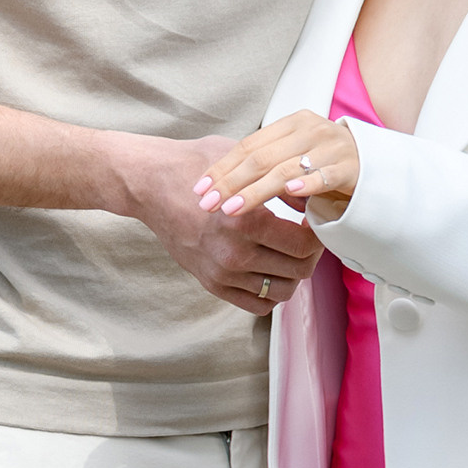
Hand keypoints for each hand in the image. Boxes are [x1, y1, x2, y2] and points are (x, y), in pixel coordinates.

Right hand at [110, 132, 321, 312]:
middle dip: (311, 254)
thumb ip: (281, 182)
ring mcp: (221, 273)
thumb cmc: (195, 165)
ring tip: (289, 253)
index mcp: (244, 220)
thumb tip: (315, 197)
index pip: (305, 243)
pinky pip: (257, 304)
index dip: (318, 233)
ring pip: (282, 292)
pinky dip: (270, 292)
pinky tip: (269, 269)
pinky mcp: (211, 284)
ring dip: (293, 274)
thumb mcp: (243, 162)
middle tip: (309, 238)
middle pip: (299, 269)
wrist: (149, 184)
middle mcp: (233, 253)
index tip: (315, 222)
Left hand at [195, 111, 360, 228]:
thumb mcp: (292, 159)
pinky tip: (288, 195)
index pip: (248, 146)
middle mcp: (310, 130)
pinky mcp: (350, 168)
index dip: (221, 168)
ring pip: (285, 169)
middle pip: (260, 157)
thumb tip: (219, 182)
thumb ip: (264, 163)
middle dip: (229, 183)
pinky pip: (324, 176)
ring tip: (232, 209)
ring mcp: (331, 148)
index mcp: (291, 124)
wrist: (378, 168)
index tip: (198, 189)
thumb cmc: (326, 167)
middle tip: (206, 204)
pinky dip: (306, 184)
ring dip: (255, 191)